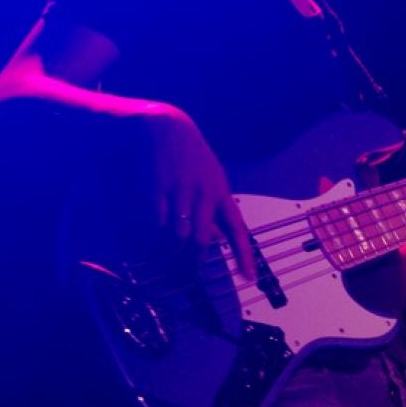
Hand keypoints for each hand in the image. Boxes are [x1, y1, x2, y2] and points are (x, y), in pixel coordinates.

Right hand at [137, 103, 256, 279]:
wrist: (167, 128)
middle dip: (195, 258)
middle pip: (202, 239)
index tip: (250, 278)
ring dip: (173, 248)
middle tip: (190, 268)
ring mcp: (182, 191)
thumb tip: (214, 238)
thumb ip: (214, 206)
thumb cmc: (192, 156)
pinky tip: (155, 234)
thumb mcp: (211, 177)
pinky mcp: (160, 189)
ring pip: (179, 234)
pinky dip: (157, 234)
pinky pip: (160, 222)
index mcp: (221, 192)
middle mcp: (205, 193)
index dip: (244, 256)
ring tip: (170, 250)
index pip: (238, 229)